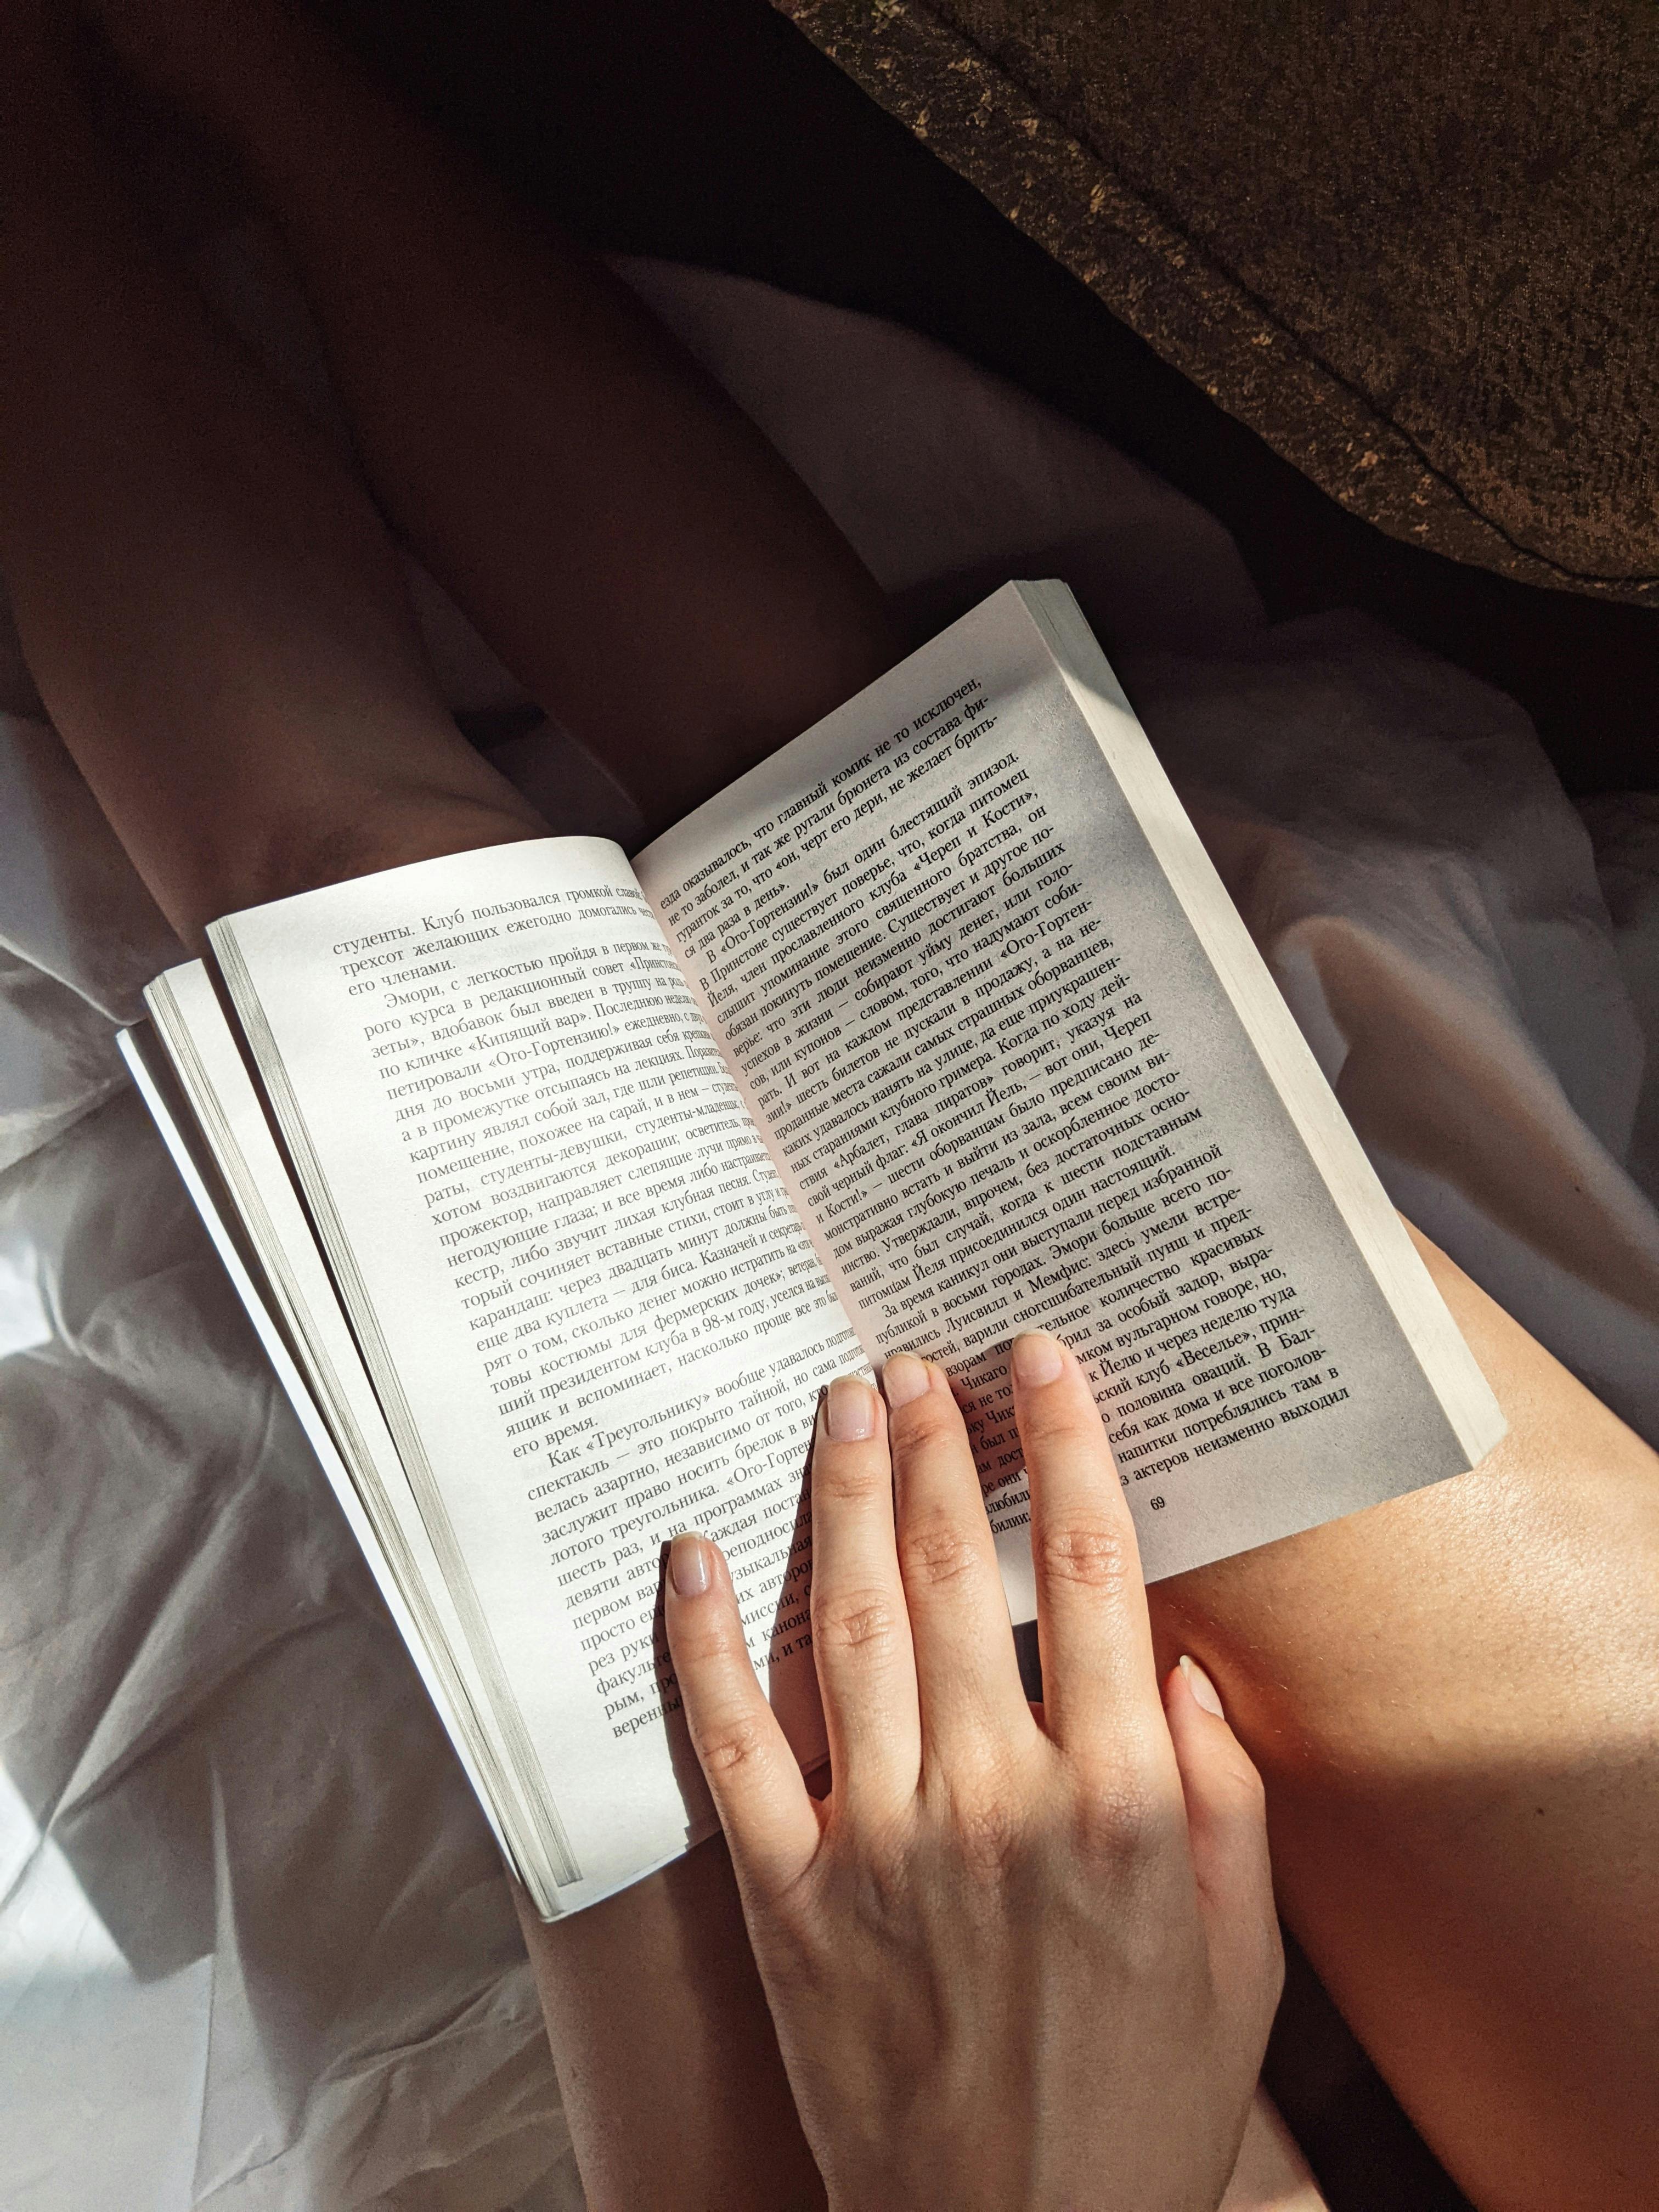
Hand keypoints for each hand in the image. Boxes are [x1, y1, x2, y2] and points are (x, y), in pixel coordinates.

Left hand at [664, 1333, 1281, 2211]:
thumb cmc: (1142, 2101)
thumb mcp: (1242, 1956)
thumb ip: (1227, 1796)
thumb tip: (1175, 1655)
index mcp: (1118, 1798)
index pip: (1085, 1572)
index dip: (1064, 1450)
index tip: (1042, 1366)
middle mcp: (993, 1796)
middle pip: (949, 1571)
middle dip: (936, 1446)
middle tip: (917, 1361)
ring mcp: (880, 1842)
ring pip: (846, 1627)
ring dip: (838, 1497)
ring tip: (839, 1404)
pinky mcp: (788, 1898)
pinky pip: (732, 1747)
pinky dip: (702, 1644)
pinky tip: (687, 1555)